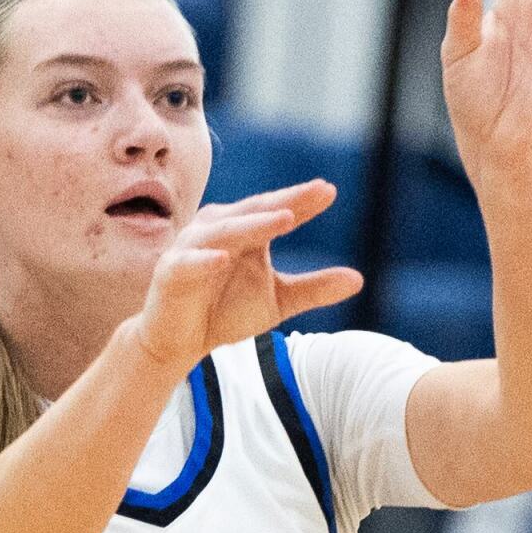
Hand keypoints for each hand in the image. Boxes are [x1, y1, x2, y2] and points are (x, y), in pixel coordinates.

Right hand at [119, 181, 353, 371]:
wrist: (179, 341)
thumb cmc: (225, 311)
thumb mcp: (278, 301)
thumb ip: (314, 288)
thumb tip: (360, 279)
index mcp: (245, 230)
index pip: (277, 210)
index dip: (302, 201)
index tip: (330, 191)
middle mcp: (218, 230)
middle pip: (254, 211)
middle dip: (284, 202)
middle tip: (315, 192)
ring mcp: (192, 248)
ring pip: (224, 231)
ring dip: (252, 224)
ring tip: (284, 219)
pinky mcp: (171, 273)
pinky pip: (189, 264)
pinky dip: (205, 260)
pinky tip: (223, 258)